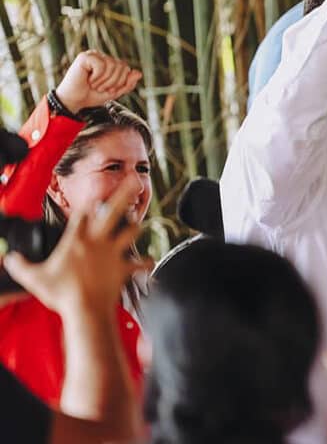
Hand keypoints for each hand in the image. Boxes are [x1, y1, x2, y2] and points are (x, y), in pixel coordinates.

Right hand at [3, 186, 150, 317]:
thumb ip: (20, 266)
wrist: (85, 310)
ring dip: (134, 227)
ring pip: (131, 232)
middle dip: (124, 194)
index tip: (92, 197)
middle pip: (114, 211)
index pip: (82, 214)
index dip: (87, 204)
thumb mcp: (34, 279)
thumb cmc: (61, 294)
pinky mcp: (124, 268)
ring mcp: (114, 254)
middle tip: (133, 180)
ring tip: (137, 221)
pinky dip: (146, 263)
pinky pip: (140, 263)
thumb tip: (9, 259)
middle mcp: (98, 242)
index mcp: (76, 240)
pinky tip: (150, 261)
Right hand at [55, 51, 141, 114]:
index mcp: (109, 63)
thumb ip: (128, 84)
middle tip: (101, 88)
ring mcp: (93, 55)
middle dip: (114, 82)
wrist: (74, 101)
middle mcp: (102, 57)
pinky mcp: (84, 57)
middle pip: (122, 66)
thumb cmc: (92, 95)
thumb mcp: (115, 92)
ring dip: (105, 81)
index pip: (126, 68)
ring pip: (113, 65)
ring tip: (94, 85)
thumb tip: (139, 73)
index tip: (109, 90)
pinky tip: (88, 79)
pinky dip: (97, 77)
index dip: (121, 82)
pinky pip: (101, 65)